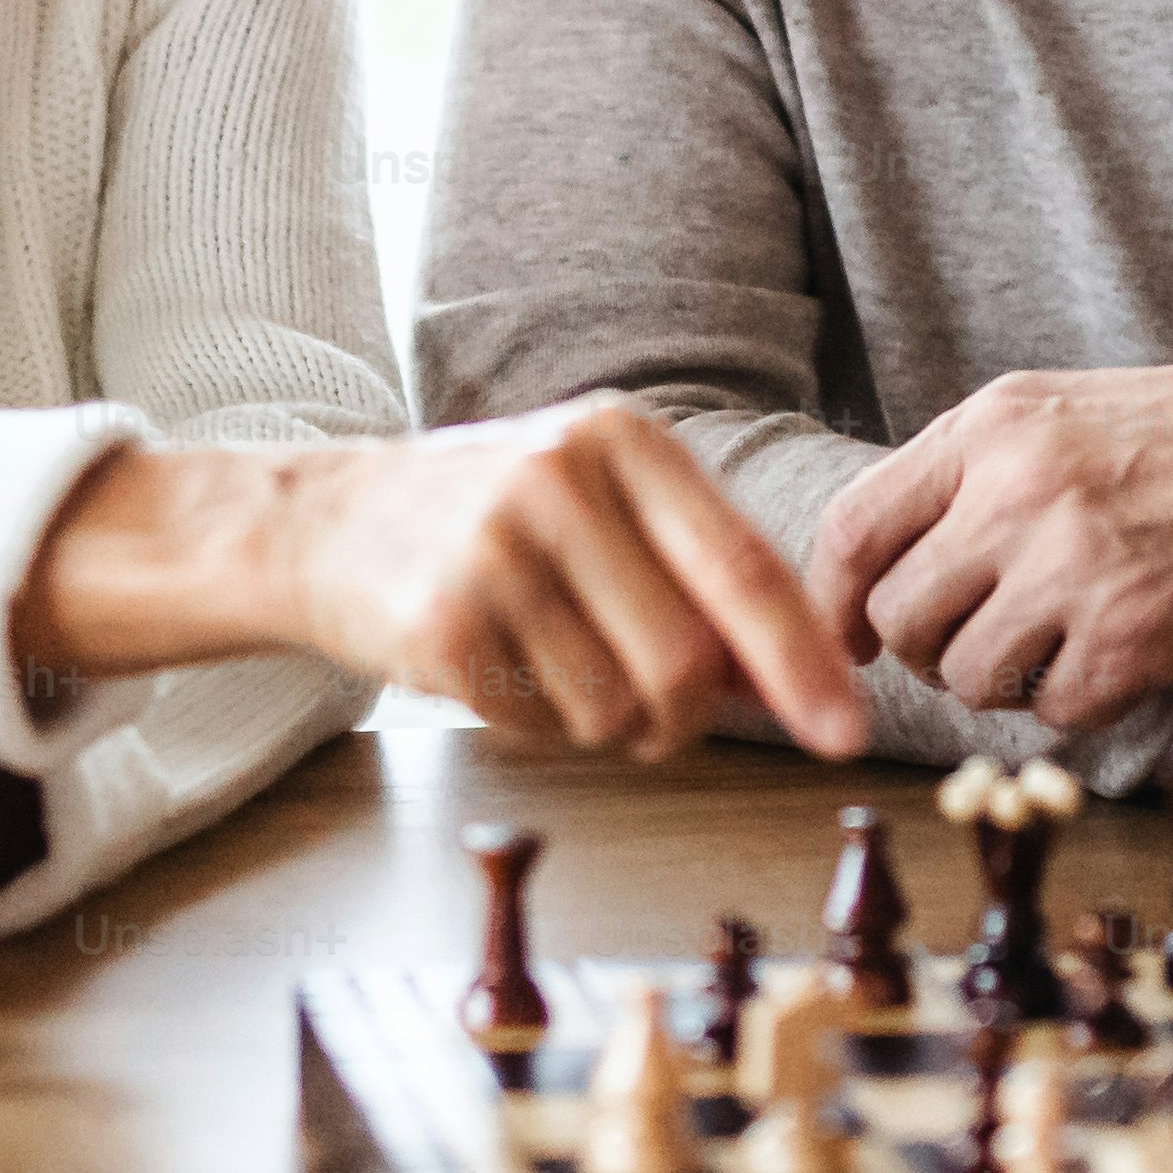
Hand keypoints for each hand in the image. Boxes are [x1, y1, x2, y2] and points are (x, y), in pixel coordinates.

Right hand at [271, 400, 874, 761]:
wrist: (326, 520)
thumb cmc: (491, 520)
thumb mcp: (602, 507)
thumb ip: (704, 578)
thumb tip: (808, 685)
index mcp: (622, 439)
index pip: (744, 567)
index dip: (803, 663)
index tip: (846, 733)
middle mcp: (561, 478)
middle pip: (687, 661)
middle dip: (687, 720)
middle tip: (657, 720)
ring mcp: (495, 546)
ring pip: (616, 707)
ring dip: (605, 725)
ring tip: (556, 668)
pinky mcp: (442, 618)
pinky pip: (540, 724)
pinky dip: (536, 724)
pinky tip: (497, 668)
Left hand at [810, 353, 1172, 734]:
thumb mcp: (1047, 415)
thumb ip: (956, 478)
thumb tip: (866, 577)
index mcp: (987, 429)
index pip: (851, 530)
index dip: (834, 602)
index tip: (851, 638)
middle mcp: (1018, 494)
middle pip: (900, 618)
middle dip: (922, 650)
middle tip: (971, 641)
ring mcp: (1075, 568)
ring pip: (965, 677)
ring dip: (997, 680)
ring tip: (1051, 642)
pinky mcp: (1132, 636)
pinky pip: (1050, 709)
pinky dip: (1071, 699)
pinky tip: (1112, 653)